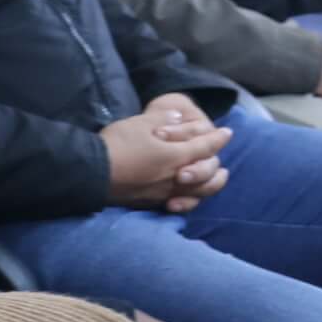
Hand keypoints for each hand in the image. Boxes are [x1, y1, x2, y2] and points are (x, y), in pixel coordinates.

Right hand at [100, 106, 231, 212]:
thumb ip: (163, 119)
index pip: (205, 146)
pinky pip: (181, 203)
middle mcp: (176, 177)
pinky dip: (191, 199)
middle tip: (222, 161)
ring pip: (198, 193)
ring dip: (211, 185)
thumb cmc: (117, 144)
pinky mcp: (152, 202)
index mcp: (176, 155)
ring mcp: (165, 192)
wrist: (93, 172)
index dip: (218, 139)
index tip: (227, 133)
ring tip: (215, 180)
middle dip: (218, 166)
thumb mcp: (139, 123)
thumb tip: (178, 117)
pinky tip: (189, 196)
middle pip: (208, 175)